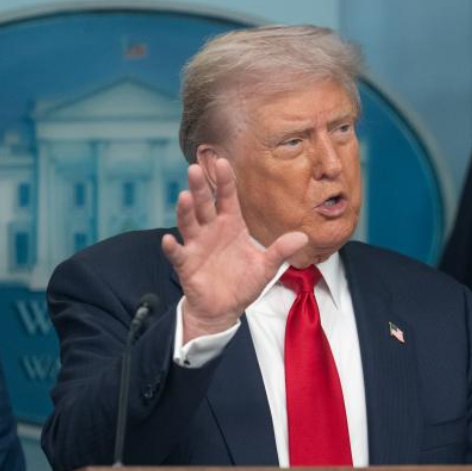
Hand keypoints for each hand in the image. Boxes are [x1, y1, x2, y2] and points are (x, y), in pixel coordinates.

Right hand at [162, 159, 306, 342]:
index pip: (227, 198)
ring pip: (189, 223)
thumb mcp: (266, 267)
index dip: (225, 181)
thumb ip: (280, 251)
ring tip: (184, 197)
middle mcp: (211, 230)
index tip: (223, 162)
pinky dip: (172, 247)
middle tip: (195, 169)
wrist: (224, 308)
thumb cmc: (243, 283)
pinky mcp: (186, 264)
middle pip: (204, 204)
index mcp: (230, 225)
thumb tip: (303, 237)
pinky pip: (177, 254)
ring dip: (185, 211)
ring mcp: (196, 245)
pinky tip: (168, 240)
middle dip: (200, 187)